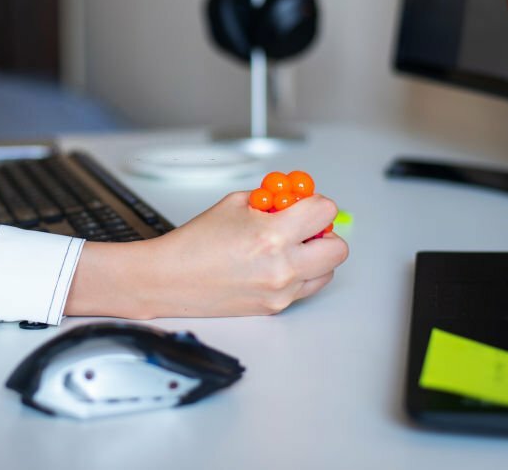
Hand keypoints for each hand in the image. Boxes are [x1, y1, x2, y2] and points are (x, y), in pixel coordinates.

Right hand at [65, 192, 347, 318]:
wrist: (170, 279)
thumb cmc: (194, 243)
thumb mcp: (235, 204)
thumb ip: (271, 200)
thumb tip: (295, 198)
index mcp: (272, 235)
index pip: (324, 212)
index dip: (316, 202)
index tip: (306, 203)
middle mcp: (282, 267)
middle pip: (338, 248)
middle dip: (325, 233)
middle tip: (308, 227)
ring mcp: (281, 292)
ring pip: (327, 272)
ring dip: (315, 256)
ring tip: (290, 247)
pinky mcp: (274, 308)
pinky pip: (305, 289)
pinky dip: (299, 275)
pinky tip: (276, 265)